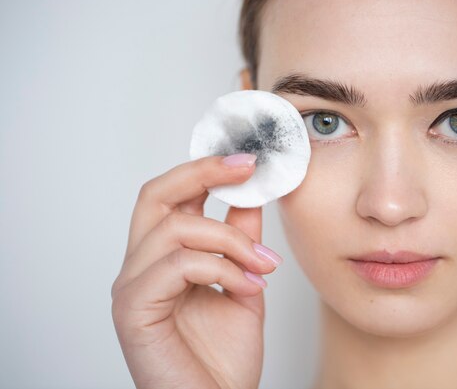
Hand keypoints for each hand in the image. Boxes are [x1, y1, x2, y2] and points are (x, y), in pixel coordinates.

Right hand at [111, 154, 280, 388]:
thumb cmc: (224, 356)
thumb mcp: (243, 281)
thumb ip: (241, 239)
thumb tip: (251, 194)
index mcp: (163, 258)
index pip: (172, 196)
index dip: (205, 170)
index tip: (248, 159)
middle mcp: (140, 266)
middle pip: (155, 195)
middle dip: (203, 172)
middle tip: (246, 168)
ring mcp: (132, 287)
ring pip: (176, 228)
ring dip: (231, 240)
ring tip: (264, 265)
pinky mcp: (133, 309)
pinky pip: (177, 265)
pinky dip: (221, 269)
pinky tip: (249, 287)